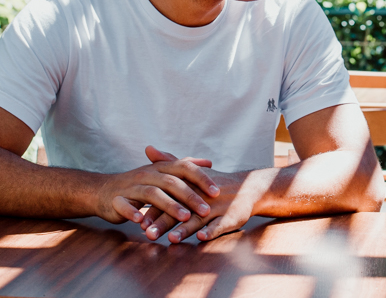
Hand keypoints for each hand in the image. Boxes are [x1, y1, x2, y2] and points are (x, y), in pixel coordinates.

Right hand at [98, 145, 218, 227]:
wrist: (104, 191)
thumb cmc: (139, 183)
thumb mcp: (161, 172)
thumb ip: (184, 167)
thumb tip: (208, 162)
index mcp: (160, 167)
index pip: (184, 168)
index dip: (201, 179)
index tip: (217, 192)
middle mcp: (147, 174)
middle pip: (171, 182)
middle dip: (190, 196)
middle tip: (206, 210)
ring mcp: (131, 187)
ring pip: (152, 194)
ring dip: (170, 206)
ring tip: (184, 217)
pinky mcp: (116, 201)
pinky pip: (125, 205)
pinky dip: (133, 212)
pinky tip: (142, 221)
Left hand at [137, 147, 261, 243]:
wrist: (247, 188)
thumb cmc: (213, 184)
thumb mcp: (192, 171)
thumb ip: (169, 162)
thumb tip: (148, 148)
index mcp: (190, 186)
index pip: (169, 197)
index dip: (154, 209)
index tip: (138, 221)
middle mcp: (202, 196)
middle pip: (181, 209)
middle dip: (164, 222)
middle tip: (148, 233)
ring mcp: (217, 207)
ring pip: (199, 219)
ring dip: (185, 229)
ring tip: (172, 237)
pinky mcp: (231, 217)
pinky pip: (220, 225)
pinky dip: (211, 231)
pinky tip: (202, 238)